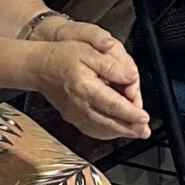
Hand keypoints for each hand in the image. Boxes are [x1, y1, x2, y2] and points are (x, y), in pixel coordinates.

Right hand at [32, 29, 150, 141]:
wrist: (39, 67)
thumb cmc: (63, 56)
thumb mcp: (89, 51)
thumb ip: (112, 65)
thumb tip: (131, 77)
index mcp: (85, 88)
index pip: (112, 105)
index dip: (130, 113)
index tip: (145, 117)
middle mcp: (79, 105)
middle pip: (108, 121)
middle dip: (129, 128)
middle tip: (145, 132)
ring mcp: (73, 113)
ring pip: (99, 128)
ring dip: (119, 132)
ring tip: (136, 133)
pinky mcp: (71, 116)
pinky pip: (90, 128)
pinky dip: (105, 132)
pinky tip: (116, 131)